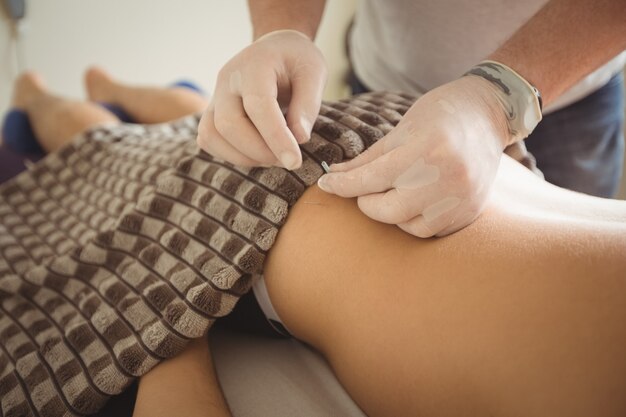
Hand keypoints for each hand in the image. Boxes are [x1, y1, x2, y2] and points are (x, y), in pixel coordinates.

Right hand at [196, 30, 326, 169]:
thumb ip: (308, 104)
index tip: (294, 161)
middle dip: (259, 151)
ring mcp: (215, 96)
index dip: (275, 137)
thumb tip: (299, 138)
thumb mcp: (314, 73)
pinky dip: (231, 155)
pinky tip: (257, 154)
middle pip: (229, 124)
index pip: (258, 105)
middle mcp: (227, 80)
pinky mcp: (212, 112)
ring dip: (243, 157)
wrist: (276, 48)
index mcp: (254, 65)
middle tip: (288, 160)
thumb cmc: (297, 61)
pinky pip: (208, 140)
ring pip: (212, 135)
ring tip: (273, 157)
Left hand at [317, 76, 511, 237]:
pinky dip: (416, 220)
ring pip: (409, 225)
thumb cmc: (439, 114)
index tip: (325, 184)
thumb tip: (333, 175)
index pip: (371, 179)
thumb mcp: (400, 129)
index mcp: (425, 150)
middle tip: (366, 190)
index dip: (342, 184)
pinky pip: (432, 230)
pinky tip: (416, 201)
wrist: (489, 114)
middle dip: (367, 203)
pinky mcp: (470, 211)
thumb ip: (367, 159)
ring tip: (397, 192)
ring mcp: (461, 198)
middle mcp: (446, 177)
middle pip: (388, 211)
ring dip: (393, 214)